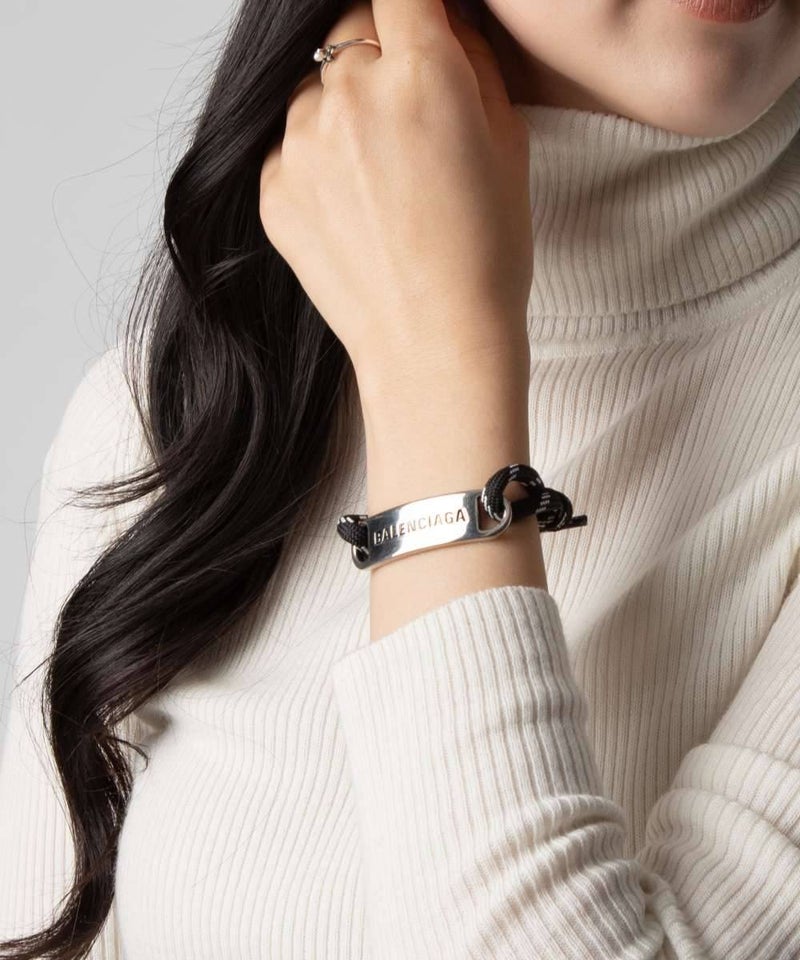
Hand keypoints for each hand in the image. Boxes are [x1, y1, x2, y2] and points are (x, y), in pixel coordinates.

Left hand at [258, 0, 532, 404]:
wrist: (434, 346)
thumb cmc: (485, 255)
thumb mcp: (508, 143)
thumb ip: (471, 61)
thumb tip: (443, 22)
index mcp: (421, 73)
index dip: (408, 4)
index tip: (412, 21)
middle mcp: (349, 95)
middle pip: (349, 31)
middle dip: (376, 58)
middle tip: (407, 121)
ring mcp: (301, 145)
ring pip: (314, 91)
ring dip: (341, 113)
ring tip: (377, 182)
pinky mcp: (273, 191)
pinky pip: (290, 148)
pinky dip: (316, 164)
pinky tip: (352, 212)